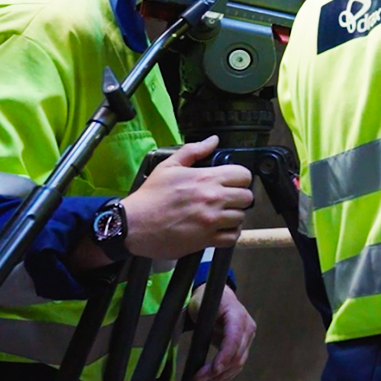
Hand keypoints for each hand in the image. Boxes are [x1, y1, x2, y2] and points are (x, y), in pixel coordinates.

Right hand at [124, 137, 254, 259]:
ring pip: (241, 217)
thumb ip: (193, 151)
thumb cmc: (150, 195)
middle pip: (247, 197)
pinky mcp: (206, 240)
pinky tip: (219, 229)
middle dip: (238, 198)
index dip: (240, 178)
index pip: (244, 175)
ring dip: (233, 216)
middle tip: (226, 200)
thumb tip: (213, 140)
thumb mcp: (168, 166)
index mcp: (206, 179)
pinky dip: (229, 234)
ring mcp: (211, 220)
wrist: (133, 224)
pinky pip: (232, 237)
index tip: (231, 183)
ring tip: (221, 215)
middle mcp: (213, 199)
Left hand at [188, 285, 255, 380]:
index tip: (214, 370)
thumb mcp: (200, 308)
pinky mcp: (244, 347)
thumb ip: (199, 325)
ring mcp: (247, 338)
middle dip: (217, 371)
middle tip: (197, 380)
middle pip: (236, 355)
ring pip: (238, 364)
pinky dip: (224, 375)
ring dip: (220, 377)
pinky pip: (236, 365)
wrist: (219, 297)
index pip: (234, 339)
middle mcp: (247, 328)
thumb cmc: (207, 301)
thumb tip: (180, 344)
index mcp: (238, 316)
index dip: (225, 356)